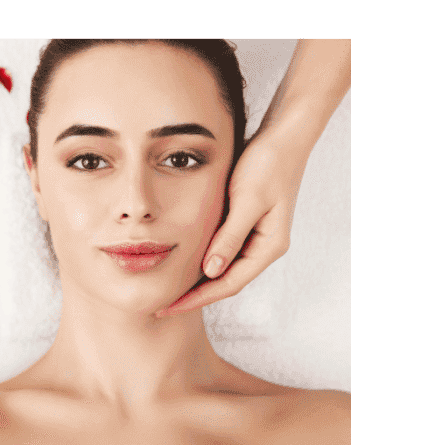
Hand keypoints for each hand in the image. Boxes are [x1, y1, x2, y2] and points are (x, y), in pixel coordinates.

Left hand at [156, 129, 308, 317]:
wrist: (284, 137)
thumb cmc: (268, 164)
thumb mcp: (247, 200)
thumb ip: (229, 237)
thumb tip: (211, 272)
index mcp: (269, 246)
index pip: (229, 284)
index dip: (198, 298)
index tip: (170, 307)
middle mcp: (265, 247)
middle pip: (225, 281)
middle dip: (195, 296)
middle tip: (161, 307)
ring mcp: (257, 236)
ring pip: (223, 268)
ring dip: (197, 281)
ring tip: (167, 290)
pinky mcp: (247, 223)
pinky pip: (222, 249)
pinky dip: (202, 258)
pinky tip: (182, 262)